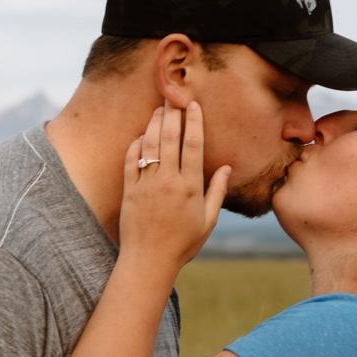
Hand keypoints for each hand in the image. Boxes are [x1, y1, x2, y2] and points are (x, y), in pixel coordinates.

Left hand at [119, 103, 229, 273]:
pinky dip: (137, 144)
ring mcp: (146, 184)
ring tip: (159, 109)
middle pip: (170, 137)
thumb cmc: (182, 244)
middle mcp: (168, 182)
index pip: (193, 145)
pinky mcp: (130, 190)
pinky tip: (143, 135)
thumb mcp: (208, 220)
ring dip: (154, 123)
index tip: (193, 105)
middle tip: (173, 95)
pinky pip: (131, 159)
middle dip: (172, 113)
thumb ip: (217, 191)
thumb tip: (226, 168)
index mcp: (190, 187)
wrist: (149, 261)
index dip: (194, 122)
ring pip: (150, 144)